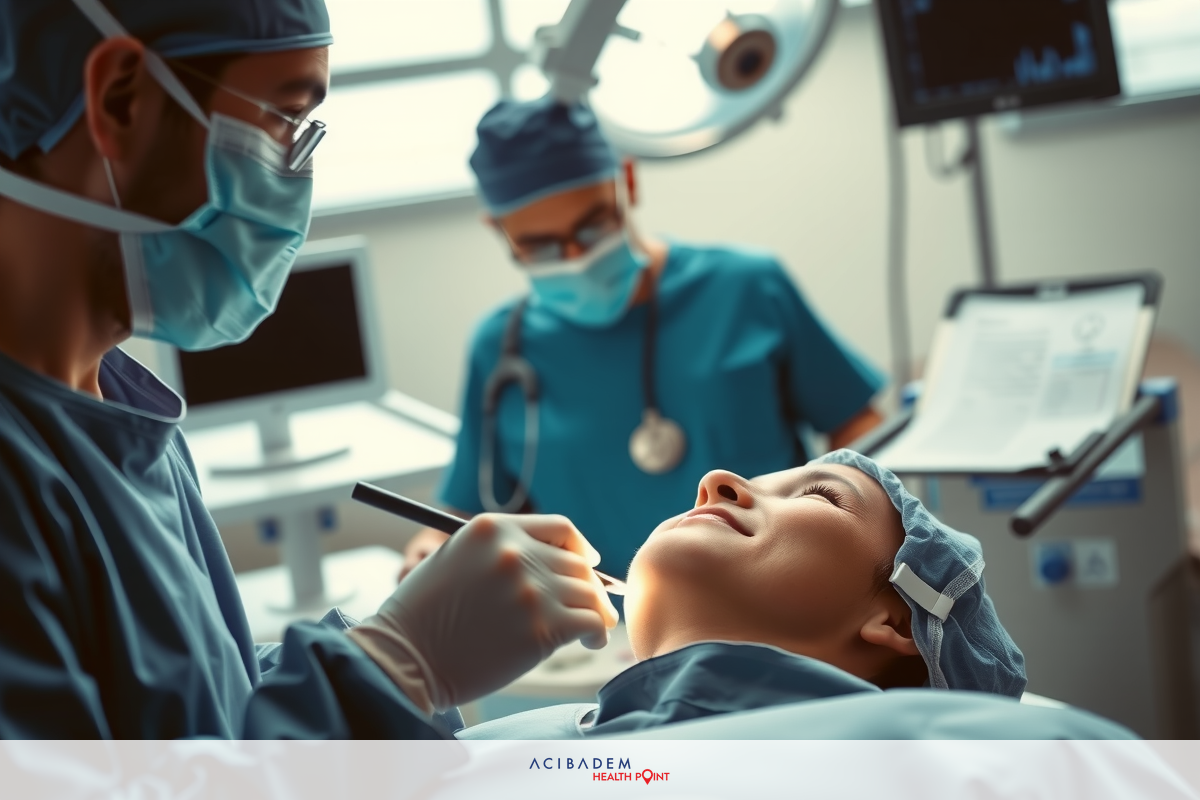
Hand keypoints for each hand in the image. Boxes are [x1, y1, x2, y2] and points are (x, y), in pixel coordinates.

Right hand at [348, 514, 619, 711]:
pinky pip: (591, 622)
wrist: (404, 658)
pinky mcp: (541, 627)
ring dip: (596, 611)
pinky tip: (590, 641)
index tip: (589, 563)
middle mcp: (514, 552)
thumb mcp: (455, 559)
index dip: (580, 547)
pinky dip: (597, 632)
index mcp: (492, 529)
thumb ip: (500, 554)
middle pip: (577, 563)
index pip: (559, 528)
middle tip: (591, 607)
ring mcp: (530, 589)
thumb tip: (555, 566)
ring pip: (589, 593)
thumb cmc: (423, 617)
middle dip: (590, 586)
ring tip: (593, 628)